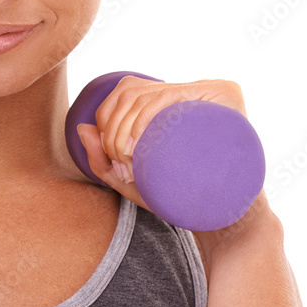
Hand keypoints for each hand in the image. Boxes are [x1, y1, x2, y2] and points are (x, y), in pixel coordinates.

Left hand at [75, 76, 247, 212]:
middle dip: (113, 129)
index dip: (108, 120)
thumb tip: (81, 127)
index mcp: (172, 100)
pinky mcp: (225, 97)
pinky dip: (143, 118)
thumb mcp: (131, 182)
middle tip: (123, 165)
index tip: (114, 158)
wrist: (224, 218)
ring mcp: (212, 90)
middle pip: (131, 92)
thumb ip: (102, 159)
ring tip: (131, 161)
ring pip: (146, 95)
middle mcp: (193, 89)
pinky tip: (137, 144)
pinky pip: (168, 97)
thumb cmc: (178, 197)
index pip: (125, 93)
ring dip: (125, 128)